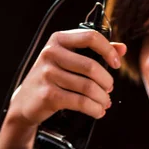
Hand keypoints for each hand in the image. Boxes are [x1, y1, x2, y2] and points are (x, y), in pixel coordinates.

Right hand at [5, 28, 126, 129]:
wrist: (25, 101)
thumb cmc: (51, 78)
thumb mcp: (68, 59)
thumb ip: (94, 51)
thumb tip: (122, 48)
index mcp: (58, 39)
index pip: (91, 37)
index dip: (108, 50)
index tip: (116, 64)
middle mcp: (51, 53)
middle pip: (91, 66)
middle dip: (106, 81)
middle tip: (109, 90)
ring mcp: (48, 74)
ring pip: (88, 87)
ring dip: (102, 98)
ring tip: (105, 103)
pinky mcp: (49, 95)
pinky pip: (80, 102)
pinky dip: (94, 109)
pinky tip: (97, 111)